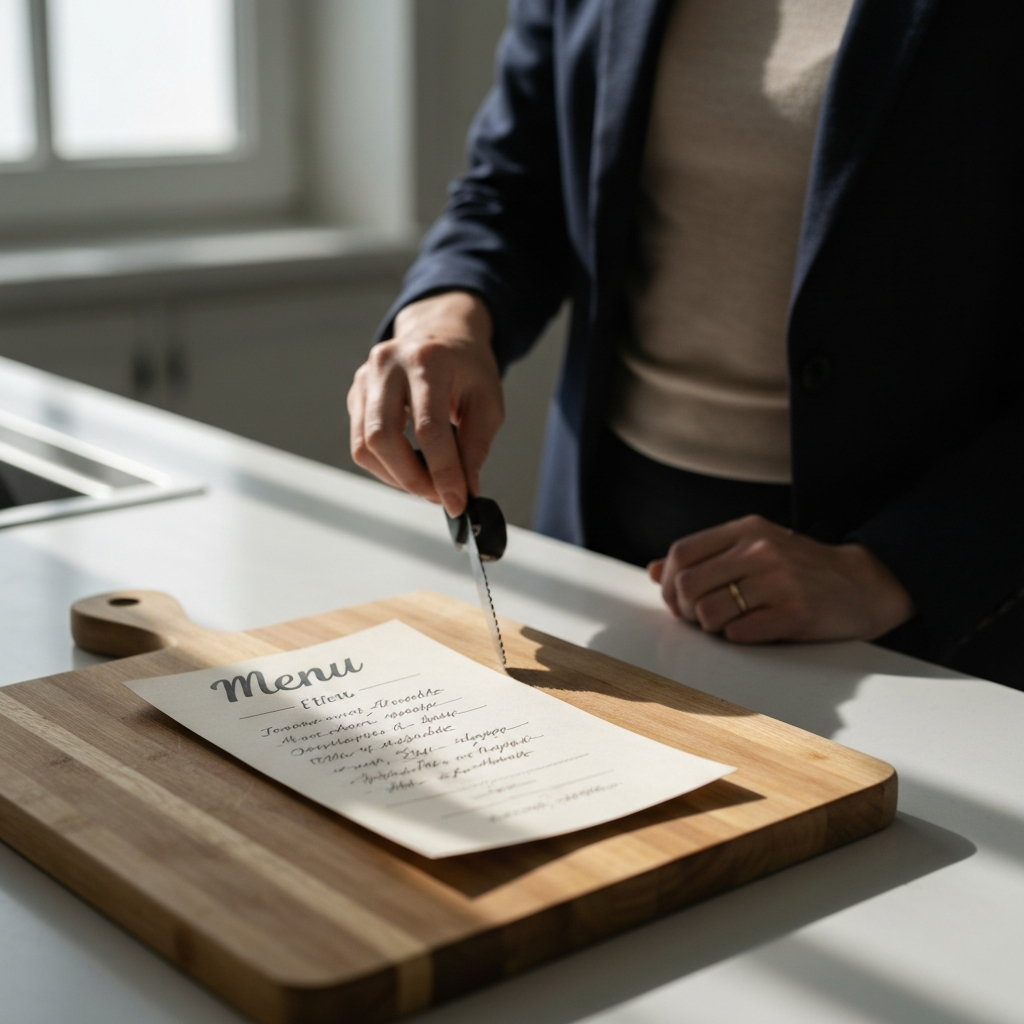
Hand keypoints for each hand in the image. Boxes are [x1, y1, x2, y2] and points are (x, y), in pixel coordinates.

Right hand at [348, 291, 502, 516]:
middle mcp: (388, 365)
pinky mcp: (355, 395)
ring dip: (396, 477)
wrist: (442, 334)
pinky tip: (410, 467)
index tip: (457, 502)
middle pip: (384, 438)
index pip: (428, 429)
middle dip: (412, 480)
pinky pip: (360, 443)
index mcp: (427, 360)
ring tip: (427, 484)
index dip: (443, 473)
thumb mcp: (487, 402)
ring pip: (365, 446)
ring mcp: (365, 378)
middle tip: (440, 497)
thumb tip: (465, 490)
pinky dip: (385, 466)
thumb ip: (475, 448)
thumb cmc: (467, 366)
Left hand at [647, 515, 913, 642]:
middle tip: (696, 617)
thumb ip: (704, 556)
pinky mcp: (794, 613)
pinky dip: (735, 638)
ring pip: (708, 613)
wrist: (862, 584)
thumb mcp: (752, 547)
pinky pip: (739, 634)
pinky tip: (751, 629)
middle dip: (683, 608)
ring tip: (726, 623)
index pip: (682, 552)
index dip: (668, 581)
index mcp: (746, 529)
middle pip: (688, 584)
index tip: (676, 597)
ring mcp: (778, 581)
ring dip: (709, 626)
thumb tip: (652, 570)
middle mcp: (760, 550)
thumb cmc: (800, 568)